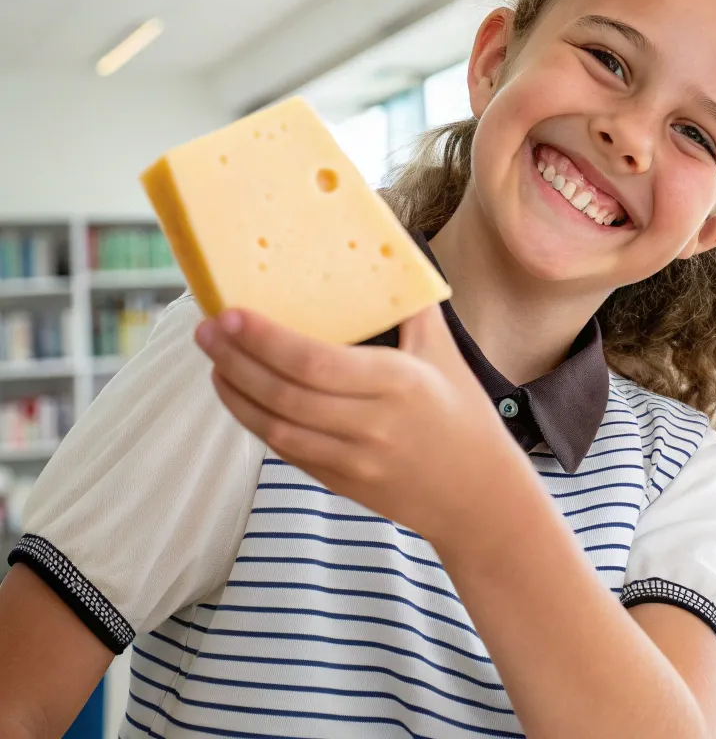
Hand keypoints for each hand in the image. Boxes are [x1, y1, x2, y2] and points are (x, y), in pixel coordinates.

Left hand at [194, 304, 532, 545]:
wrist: (477, 494)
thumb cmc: (463, 414)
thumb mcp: (444, 353)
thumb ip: (414, 306)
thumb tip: (390, 253)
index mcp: (397, 382)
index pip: (314, 362)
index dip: (265, 340)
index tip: (230, 314)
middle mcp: (370, 424)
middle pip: (284, 394)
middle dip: (236, 360)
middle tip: (206, 329)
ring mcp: (352, 460)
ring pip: (275, 427)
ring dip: (236, 392)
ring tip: (213, 359)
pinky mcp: (339, 483)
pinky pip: (286, 449)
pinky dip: (255, 420)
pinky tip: (240, 394)